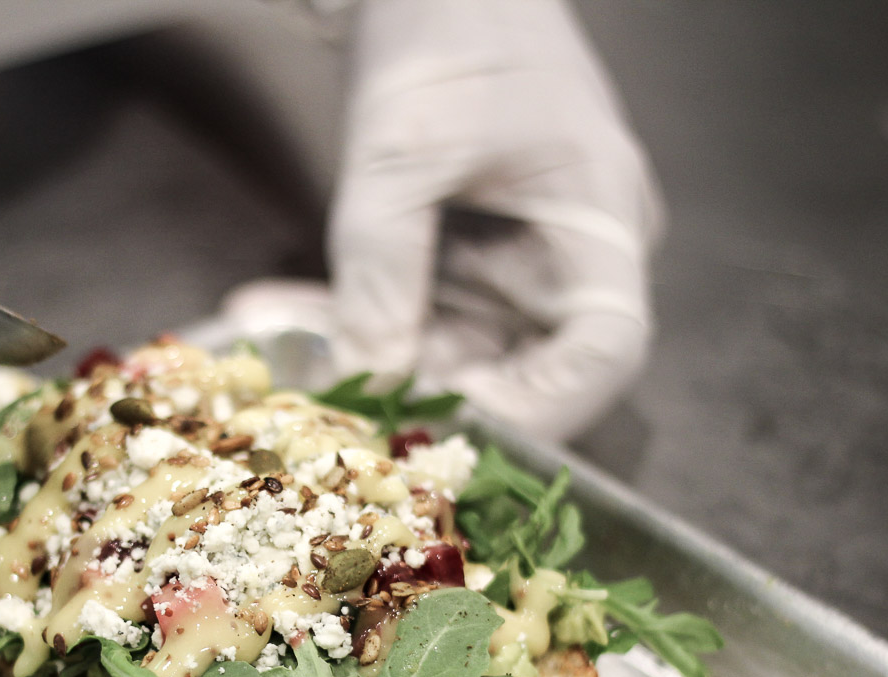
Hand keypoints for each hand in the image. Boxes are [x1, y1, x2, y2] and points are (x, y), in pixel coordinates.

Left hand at [327, 0, 659, 440]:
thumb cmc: (449, 24)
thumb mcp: (404, 146)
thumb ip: (384, 268)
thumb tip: (366, 381)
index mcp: (599, 219)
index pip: (606, 348)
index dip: (545, 407)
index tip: (456, 426)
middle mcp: (571, 254)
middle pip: (526, 367)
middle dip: (431, 392)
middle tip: (340, 402)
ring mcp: (520, 259)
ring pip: (458, 350)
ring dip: (375, 358)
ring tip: (286, 344)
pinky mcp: (470, 257)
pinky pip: (421, 314)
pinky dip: (359, 319)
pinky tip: (281, 310)